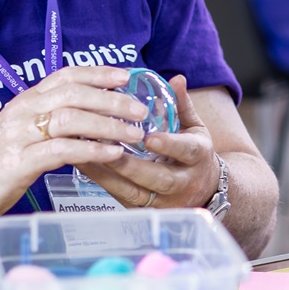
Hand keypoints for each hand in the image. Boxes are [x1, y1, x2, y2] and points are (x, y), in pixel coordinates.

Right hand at [0, 65, 143, 224]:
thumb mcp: (17, 134)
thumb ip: (45, 124)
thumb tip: (84, 122)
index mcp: (25, 102)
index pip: (66, 75)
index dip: (98, 73)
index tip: (126, 76)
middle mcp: (23, 112)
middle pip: (75, 93)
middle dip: (112, 99)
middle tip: (141, 109)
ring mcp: (20, 136)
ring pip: (72, 118)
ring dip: (108, 124)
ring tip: (134, 133)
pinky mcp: (19, 162)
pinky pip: (63, 151)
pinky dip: (92, 151)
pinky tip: (112, 154)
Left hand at [74, 75, 219, 210]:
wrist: (204, 191)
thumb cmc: (194, 153)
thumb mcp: (194, 128)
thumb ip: (182, 104)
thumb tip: (176, 79)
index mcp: (198, 157)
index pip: (186, 151)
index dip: (168, 145)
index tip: (149, 138)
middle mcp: (183, 182)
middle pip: (158, 178)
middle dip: (130, 165)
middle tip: (105, 147)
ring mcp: (163, 200)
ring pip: (134, 192)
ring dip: (108, 175)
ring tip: (85, 155)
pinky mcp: (143, 210)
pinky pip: (121, 198)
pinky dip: (102, 182)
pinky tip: (84, 166)